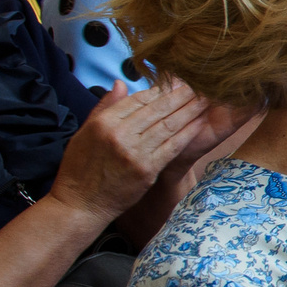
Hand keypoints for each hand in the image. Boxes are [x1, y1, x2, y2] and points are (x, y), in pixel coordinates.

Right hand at [50, 80, 217, 223]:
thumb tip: (121, 83)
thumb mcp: (84, 133)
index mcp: (103, 122)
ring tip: (205, 98)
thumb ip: (104, 107)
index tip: (177, 81)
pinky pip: (172, 147)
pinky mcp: (147, 170)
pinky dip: (188, 133)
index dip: (160, 89)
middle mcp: (119, 134)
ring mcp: (134, 152)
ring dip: (190, 110)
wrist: (80, 205)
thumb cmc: (80, 169)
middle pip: (157, 109)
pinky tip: (200, 123)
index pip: (138, 99)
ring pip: (168, 125)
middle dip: (181, 95)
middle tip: (200, 83)